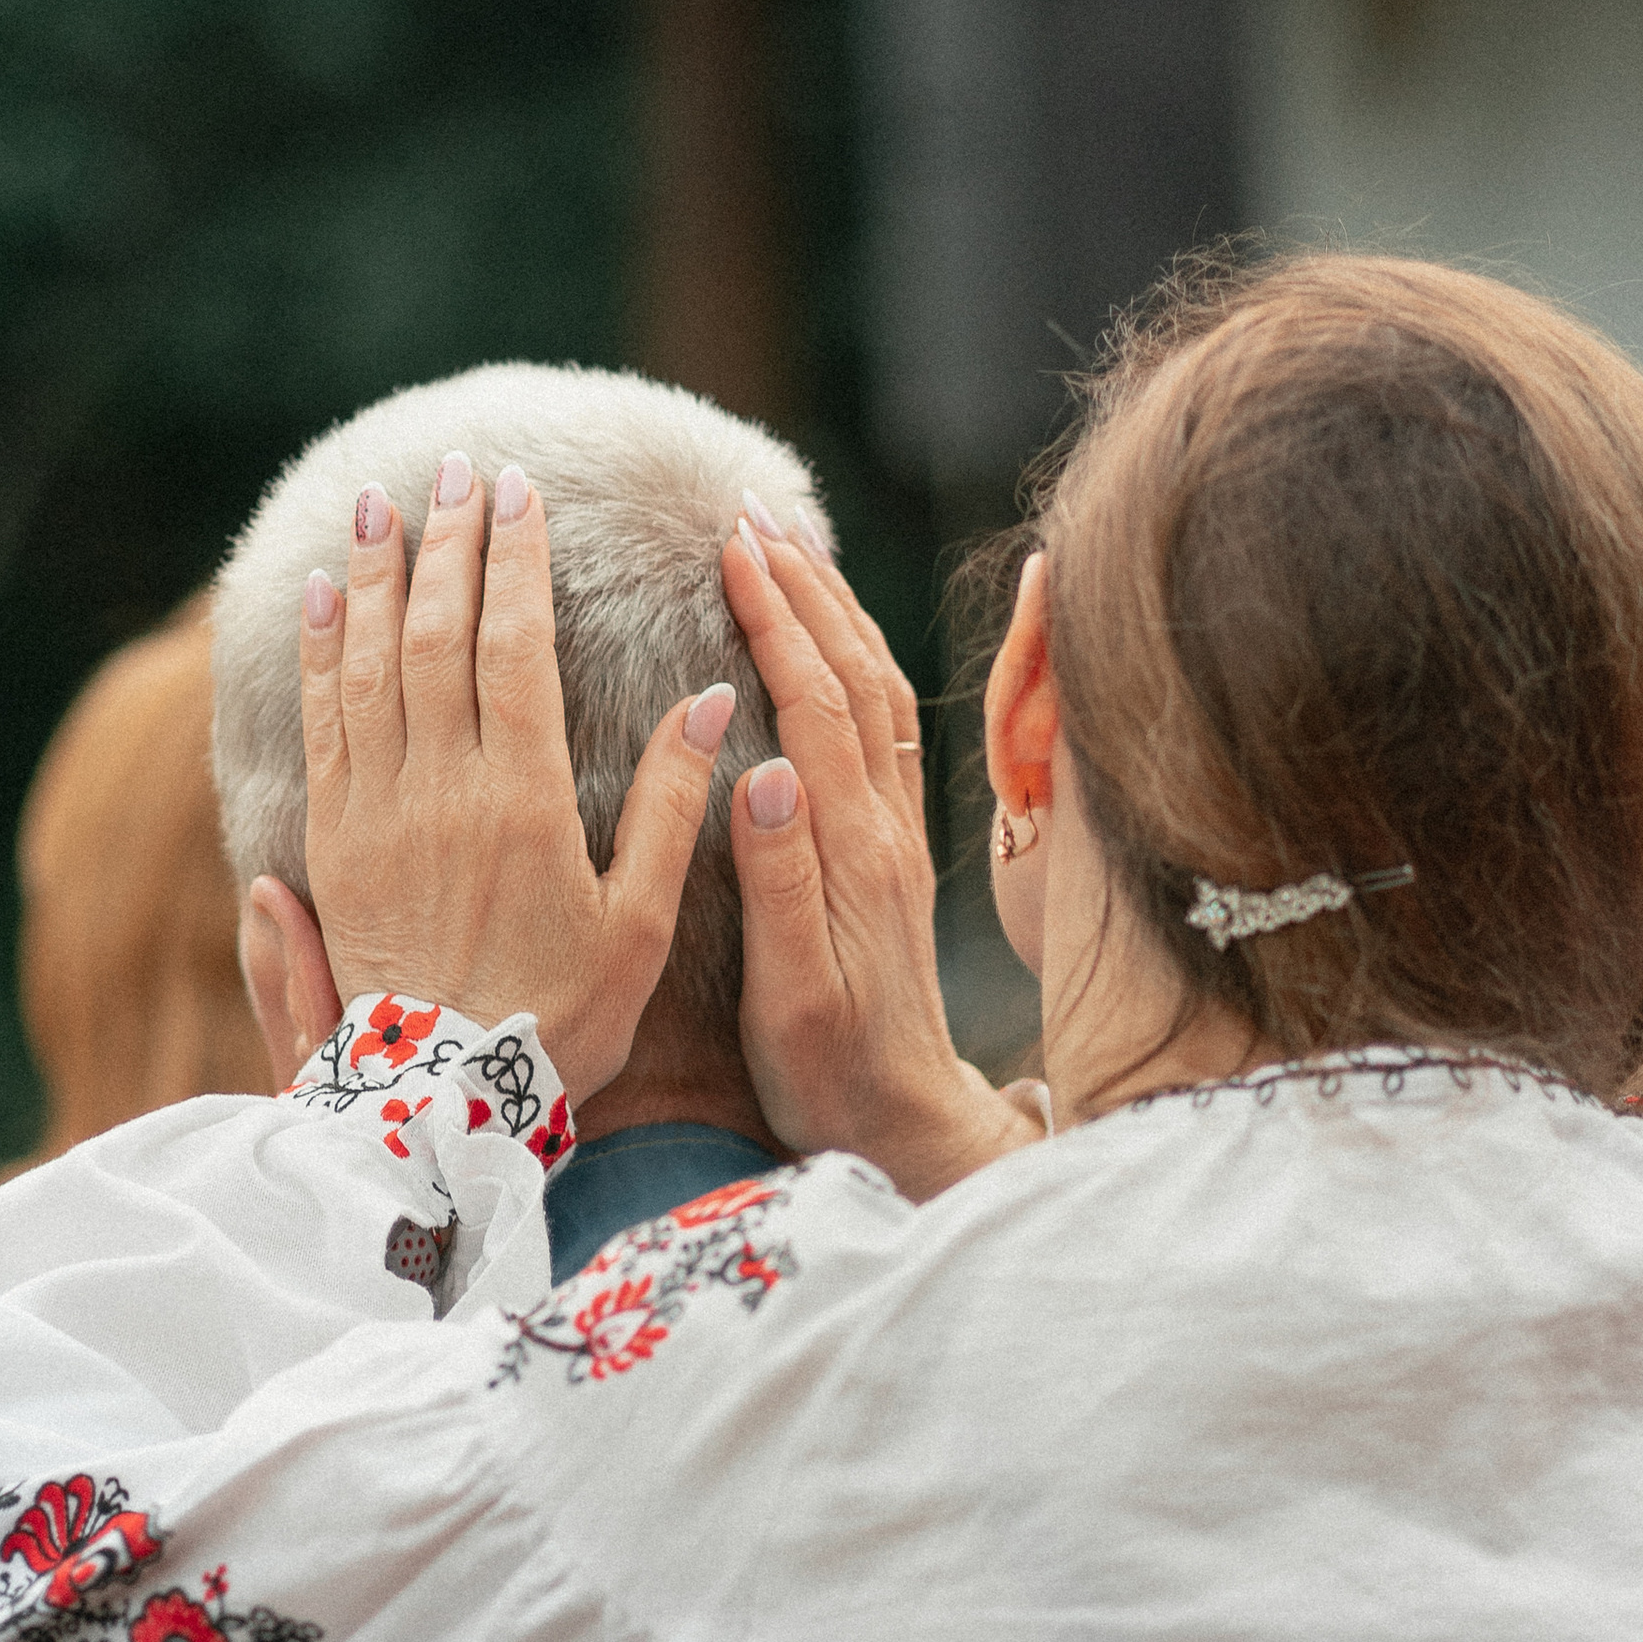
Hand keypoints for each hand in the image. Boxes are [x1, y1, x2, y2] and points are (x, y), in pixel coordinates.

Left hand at [298, 456, 735, 1102]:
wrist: (442, 1102)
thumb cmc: (561, 1017)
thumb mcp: (641, 921)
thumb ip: (672, 805)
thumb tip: (711, 693)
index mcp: (524, 798)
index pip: (515, 646)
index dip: (515, 560)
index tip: (518, 491)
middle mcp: (440, 789)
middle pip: (435, 634)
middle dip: (445, 541)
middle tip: (454, 468)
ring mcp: (376, 812)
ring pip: (369, 664)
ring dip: (373, 576)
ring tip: (379, 504)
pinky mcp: (333, 842)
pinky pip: (321, 723)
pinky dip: (321, 650)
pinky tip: (322, 598)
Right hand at [723, 520, 1038, 1199]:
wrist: (910, 1125)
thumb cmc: (833, 1072)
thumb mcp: (794, 995)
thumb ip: (782, 883)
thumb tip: (765, 770)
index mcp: (855, 852)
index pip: (817, 707)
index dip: (776, 621)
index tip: (732, 550)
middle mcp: (887, 828)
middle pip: (855, 677)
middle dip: (803, 588)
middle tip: (746, 515)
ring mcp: (899, 834)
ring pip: (877, 691)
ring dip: (834, 610)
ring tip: (785, 547)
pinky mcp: (898, 848)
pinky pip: (886, 726)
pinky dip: (856, 658)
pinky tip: (830, 634)